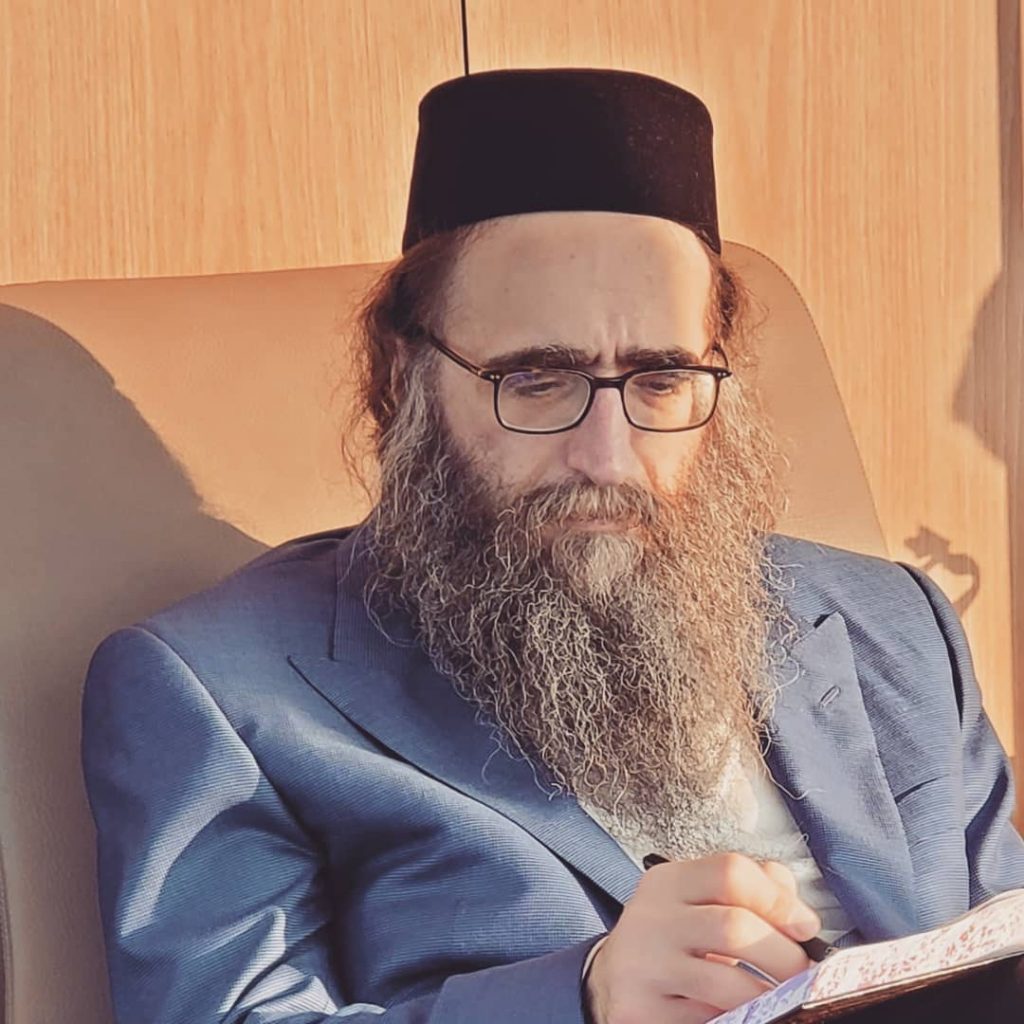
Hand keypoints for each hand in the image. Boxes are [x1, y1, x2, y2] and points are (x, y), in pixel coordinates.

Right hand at [584, 852, 820, 1023]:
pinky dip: (739, 1019)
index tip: (805, 927)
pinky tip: (742, 1015)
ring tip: (784, 1000)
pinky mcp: (641, 1011)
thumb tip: (799, 914)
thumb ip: (751, 889)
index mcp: (668, 882)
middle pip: (734, 926)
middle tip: (803, 975)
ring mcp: (643, 966)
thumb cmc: (675, 939)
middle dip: (784, 956)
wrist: (612, 981)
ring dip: (771, 997)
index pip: (730, 872)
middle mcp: (650, 917)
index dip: (779, 900)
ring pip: (728, 983)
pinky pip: (709, 1020)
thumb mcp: (700, 901)